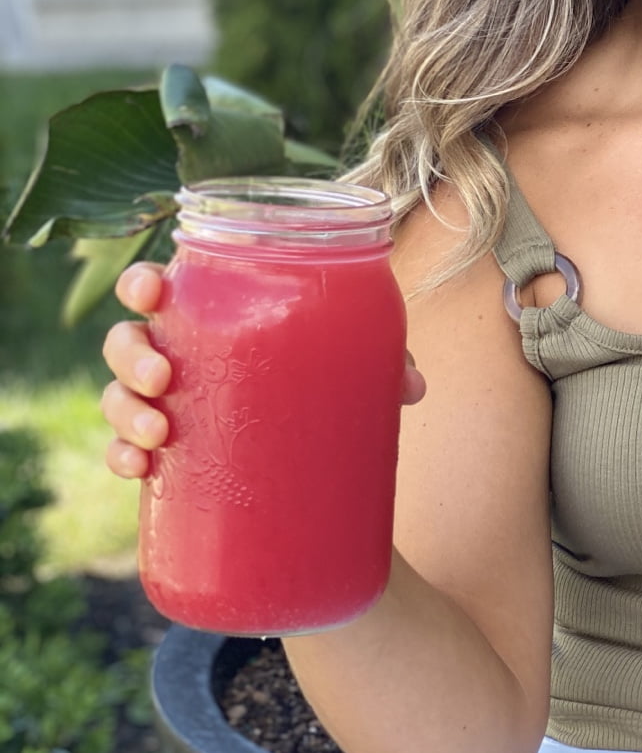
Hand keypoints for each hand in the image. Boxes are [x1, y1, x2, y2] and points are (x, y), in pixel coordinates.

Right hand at [100, 262, 426, 480]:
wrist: (315, 462)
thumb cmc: (321, 382)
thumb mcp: (352, 364)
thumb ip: (380, 362)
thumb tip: (412, 388)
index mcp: (212, 315)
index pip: (161, 286)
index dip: (143, 283)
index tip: (152, 291)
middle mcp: (179, 353)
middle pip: (127, 340)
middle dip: (132, 354)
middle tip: (162, 376)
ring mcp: (165, 404)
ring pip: (117, 395)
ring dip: (124, 409)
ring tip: (158, 431)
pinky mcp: (166, 453)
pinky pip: (124, 452)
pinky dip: (122, 458)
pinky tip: (139, 470)